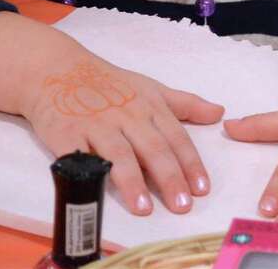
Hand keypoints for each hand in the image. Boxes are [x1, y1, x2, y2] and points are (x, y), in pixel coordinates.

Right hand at [20, 54, 223, 215]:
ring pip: (119, 155)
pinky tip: (96, 191)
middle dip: (170, 178)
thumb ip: (185, 104)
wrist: (57, 69)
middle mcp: (127, 116)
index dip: (191, 164)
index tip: (202, 189)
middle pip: (153, 149)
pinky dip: (89, 172)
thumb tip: (220, 112)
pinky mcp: (67, 134)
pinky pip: (80, 156)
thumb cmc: (109, 83)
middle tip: (183, 205)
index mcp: (150, 107)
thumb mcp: (151, 88)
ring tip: (145, 208)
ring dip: (133, 182)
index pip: (176, 138)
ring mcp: (97, 125)